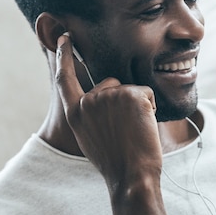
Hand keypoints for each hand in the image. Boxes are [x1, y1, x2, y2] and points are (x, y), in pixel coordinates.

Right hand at [55, 34, 162, 193]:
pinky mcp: (131, 95)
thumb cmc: (116, 162)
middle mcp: (88, 101)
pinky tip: (143, 127)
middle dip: (123, 101)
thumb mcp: (91, 136)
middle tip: (125, 131)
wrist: (131, 176)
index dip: (64, 56)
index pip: (66, 78)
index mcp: (75, 113)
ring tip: (133, 131)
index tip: (64, 38)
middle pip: (110, 84)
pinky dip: (150, 108)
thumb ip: (90, 113)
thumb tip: (98, 96)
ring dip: (137, 108)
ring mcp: (109, 96)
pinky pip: (147, 93)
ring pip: (130, 90)